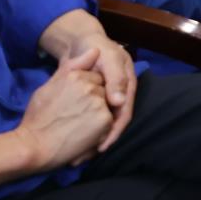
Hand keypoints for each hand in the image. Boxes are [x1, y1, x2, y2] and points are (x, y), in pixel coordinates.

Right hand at [14, 50, 111, 170]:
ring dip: (99, 116)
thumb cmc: (37, 118)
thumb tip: (95, 50)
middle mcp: (89, 85)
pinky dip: (102, 130)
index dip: (86, 93)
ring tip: (78, 127)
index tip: (73, 105)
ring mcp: (98, 101)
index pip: (95, 78)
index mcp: (75, 75)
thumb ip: (73, 68)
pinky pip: (111, 122)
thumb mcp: (49, 86)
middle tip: (74, 118)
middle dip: (95, 103)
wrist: (32, 146)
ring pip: (108, 106)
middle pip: (103, 91)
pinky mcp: (105, 118)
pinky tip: (84, 135)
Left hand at [38, 11, 134, 151]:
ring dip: (91, 139)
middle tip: (85, 157)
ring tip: (78, 155)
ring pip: (102, 123)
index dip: (114, 131)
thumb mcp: (106, 58)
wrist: (78, 41)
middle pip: (113, 122)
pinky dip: (83, 130)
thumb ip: (115, 77)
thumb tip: (119, 103)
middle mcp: (119, 94)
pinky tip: (73, 141)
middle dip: (101, 141)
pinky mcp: (93, 100)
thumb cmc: (95, 46)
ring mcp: (106, 97)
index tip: (102, 147)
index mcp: (127, 85)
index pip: (124, 113)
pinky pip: (91, 119)